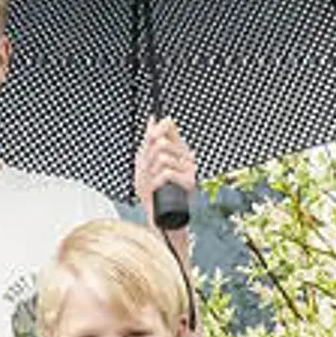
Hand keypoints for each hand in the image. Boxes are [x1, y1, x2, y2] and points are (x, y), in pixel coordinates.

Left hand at [132, 117, 197, 242]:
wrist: (159, 217)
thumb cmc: (152, 193)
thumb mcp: (145, 165)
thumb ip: (149, 142)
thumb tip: (152, 120)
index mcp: (176, 150)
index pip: (169, 127)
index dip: (157, 128)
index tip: (150, 137)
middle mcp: (185, 157)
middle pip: (160, 142)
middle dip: (146, 158)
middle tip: (146, 173)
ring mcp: (189, 170)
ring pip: (162, 156)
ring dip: (150, 172)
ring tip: (152, 184)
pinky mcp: (190, 182)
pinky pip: (167, 172)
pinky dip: (155, 181)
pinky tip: (156, 189)